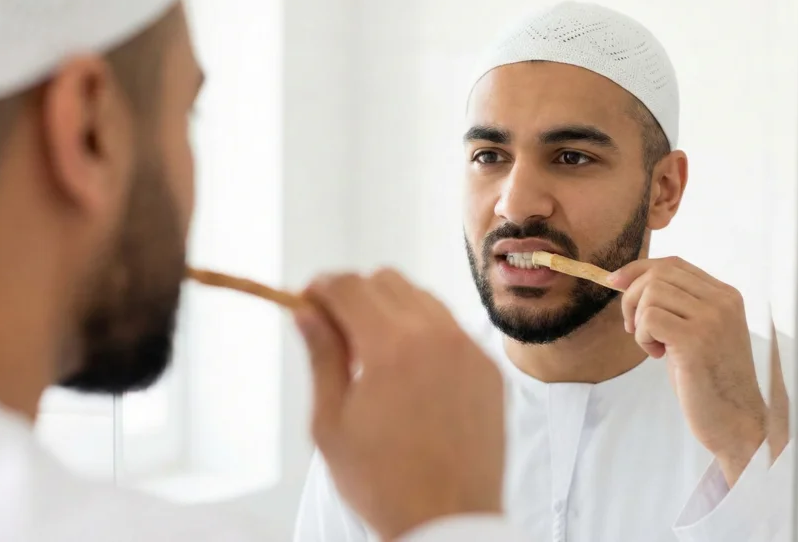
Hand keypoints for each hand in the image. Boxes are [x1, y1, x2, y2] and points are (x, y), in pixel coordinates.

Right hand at [294, 269, 504, 539]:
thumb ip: (321, 356)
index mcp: (391, 346)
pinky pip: (453, 329)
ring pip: (423, 298)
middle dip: (355, 295)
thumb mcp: (331, 422)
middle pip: (386, 280)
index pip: (349, 284)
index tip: (308, 303)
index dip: (321, 288)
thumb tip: (307, 313)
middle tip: (337, 331)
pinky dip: (426, 334)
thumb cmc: (381, 482)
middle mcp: (437, 336)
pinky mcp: (490, 369)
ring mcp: (471, 350)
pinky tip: (411, 373)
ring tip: (374, 356)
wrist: (448, 522)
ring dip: (392, 310)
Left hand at [609, 257, 766, 486]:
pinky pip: (649, 319)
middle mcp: (722, 301)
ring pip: (651, 293)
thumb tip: (625, 279)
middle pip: (658, 274)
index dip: (638, 269)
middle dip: (632, 297)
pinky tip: (658, 356)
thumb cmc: (710, 379)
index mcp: (726, 295)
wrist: (735, 420)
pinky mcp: (696, 340)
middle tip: (635, 329)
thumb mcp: (696, 331)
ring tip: (654, 346)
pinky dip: (643, 336)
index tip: (615, 282)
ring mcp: (712, 319)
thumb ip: (676, 305)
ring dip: (639, 320)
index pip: (673, 263)